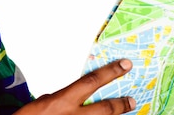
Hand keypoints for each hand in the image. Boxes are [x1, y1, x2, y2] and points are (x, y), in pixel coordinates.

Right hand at [14, 59, 134, 114]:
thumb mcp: (40, 104)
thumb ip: (58, 99)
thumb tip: (70, 97)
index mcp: (62, 101)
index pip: (91, 81)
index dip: (111, 72)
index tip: (125, 64)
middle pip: (105, 109)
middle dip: (121, 104)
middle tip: (133, 100)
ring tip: (126, 112)